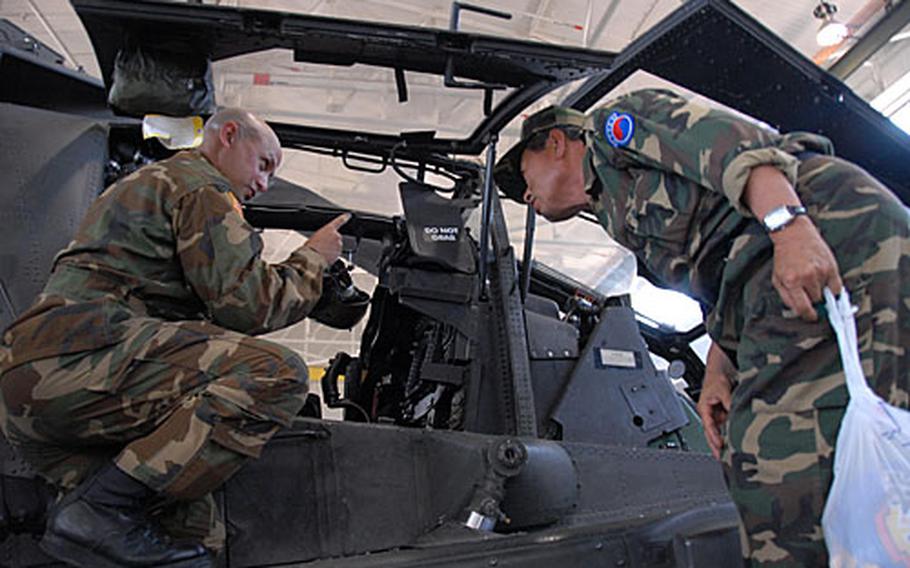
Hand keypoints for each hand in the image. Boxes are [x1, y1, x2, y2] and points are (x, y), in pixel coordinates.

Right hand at [305, 213, 350, 263]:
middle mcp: (336, 236)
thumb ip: (322, 235)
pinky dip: (332, 255)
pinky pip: (336, 254)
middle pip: (336, 238)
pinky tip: (325, 256)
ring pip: (336, 246)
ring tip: (322, 251)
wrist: (312, 258)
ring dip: (331, 248)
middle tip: (322, 245)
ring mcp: (339, 245)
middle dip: (331, 241)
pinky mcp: (339, 254)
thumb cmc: (311, 247)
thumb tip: (323, 240)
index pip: (339, 220)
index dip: (345, 217)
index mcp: (329, 229)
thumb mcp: (314, 236)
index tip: (348, 215)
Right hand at [697, 344, 734, 459]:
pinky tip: (739, 439)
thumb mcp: (722, 390)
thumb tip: (737, 414)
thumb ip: (730, 403)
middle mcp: (711, 413)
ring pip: (721, 430)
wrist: (721, 367)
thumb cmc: (716, 376)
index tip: (720, 447)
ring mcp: (718, 413)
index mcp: (704, 408)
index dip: (714, 437)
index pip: (708, 427)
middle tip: (723, 459)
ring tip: (733, 453)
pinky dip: (733, 432)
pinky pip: (729, 425)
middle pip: (713, 433)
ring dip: (726, 440)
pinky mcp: (726, 412)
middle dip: (717, 445)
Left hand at [770, 216, 842, 320]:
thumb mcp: (777, 278)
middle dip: (811, 299)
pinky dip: (833, 288)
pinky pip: (837, 287)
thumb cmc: (784, 256)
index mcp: (791, 281)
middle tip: (807, 290)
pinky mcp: (831, 266)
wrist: (794, 234)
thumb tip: (797, 310)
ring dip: (820, 291)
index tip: (811, 317)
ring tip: (813, 279)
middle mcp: (807, 277)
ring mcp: (821, 271)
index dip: (808, 316)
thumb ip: (786, 296)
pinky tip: (825, 282)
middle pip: (815, 301)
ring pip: (826, 294)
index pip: (803, 308)